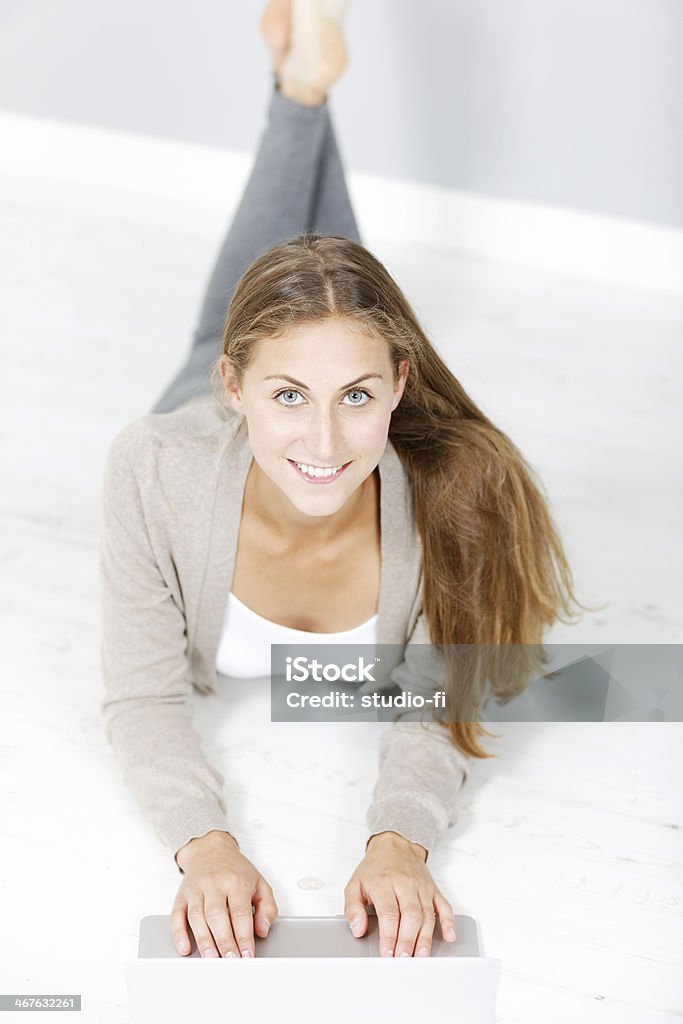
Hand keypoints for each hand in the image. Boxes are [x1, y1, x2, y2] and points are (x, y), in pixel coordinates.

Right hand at [171, 830, 277, 957]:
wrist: (210, 850)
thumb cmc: (236, 871)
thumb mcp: (260, 883)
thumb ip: (267, 907)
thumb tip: (262, 930)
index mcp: (236, 881)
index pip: (240, 912)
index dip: (244, 936)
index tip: (248, 955)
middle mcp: (214, 883)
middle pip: (217, 916)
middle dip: (224, 942)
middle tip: (230, 961)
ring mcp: (196, 889)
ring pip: (197, 917)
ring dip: (204, 941)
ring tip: (212, 959)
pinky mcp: (181, 896)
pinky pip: (176, 915)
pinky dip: (179, 934)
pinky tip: (185, 948)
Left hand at [343, 831, 456, 956]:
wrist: (395, 844)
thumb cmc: (375, 869)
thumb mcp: (354, 884)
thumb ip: (352, 908)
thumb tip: (357, 929)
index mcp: (384, 883)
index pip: (389, 913)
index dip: (389, 936)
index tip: (387, 954)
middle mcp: (405, 884)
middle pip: (410, 916)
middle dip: (408, 940)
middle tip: (404, 959)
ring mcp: (422, 887)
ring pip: (427, 915)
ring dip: (426, 937)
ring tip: (421, 955)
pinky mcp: (434, 890)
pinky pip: (445, 906)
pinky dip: (449, 922)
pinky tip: (449, 937)